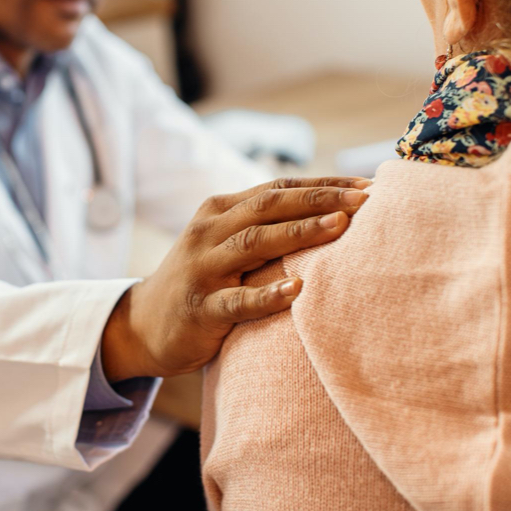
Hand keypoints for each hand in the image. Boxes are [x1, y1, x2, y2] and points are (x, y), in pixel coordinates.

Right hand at [101, 177, 370, 381]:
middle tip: (364, 199)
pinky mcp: (200, 309)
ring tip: (340, 227)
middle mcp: (209, 232)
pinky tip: (298, 290)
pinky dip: (267, 295)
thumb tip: (332, 211)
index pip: (278, 188)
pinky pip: (237, 301)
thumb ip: (264, 226)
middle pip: (269, 206)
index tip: (367, 185)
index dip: (322, 185)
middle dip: (319, 200)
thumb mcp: (225, 243)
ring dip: (299, 233)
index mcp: (220, 210)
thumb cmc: (203, 281)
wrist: (143, 325)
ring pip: (254, 243)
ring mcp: (202, 270)